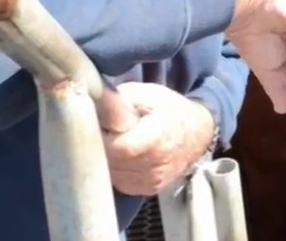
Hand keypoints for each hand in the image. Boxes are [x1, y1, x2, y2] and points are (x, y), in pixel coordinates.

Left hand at [101, 82, 215, 196]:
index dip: (104, 134)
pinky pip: (116, 180)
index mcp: (160, 136)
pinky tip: (121, 153)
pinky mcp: (144, 191)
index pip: (121, 146)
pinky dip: (113, 166)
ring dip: (105, 156)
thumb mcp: (147, 94)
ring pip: (110, 172)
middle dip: (101, 144)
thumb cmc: (169, 109)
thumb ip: (119, 100)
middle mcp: (156, 165)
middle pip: (111, 160)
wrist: (196, 134)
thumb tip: (90, 98)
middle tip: (103, 128)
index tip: (98, 121)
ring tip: (114, 139)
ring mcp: (150, 182)